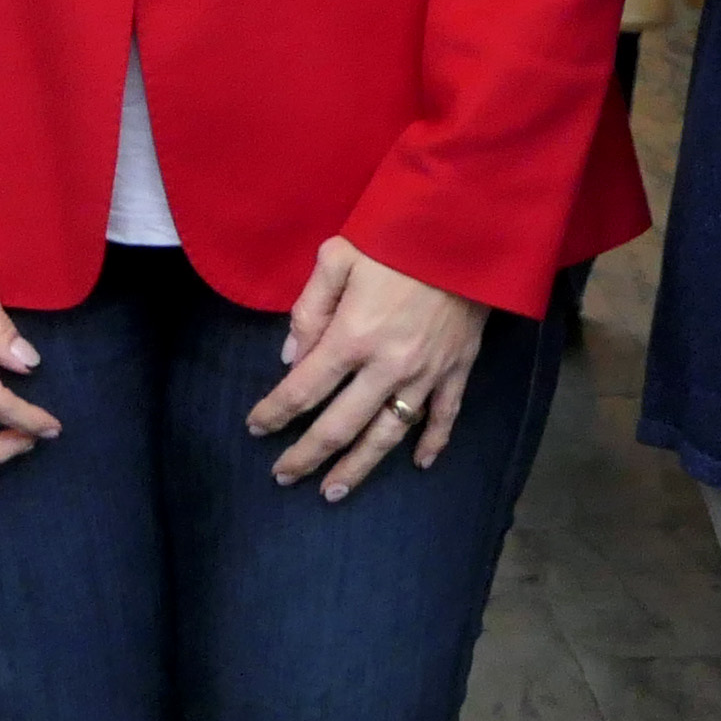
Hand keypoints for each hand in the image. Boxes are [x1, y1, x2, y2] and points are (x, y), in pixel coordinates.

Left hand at [247, 238, 488, 500]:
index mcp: (352, 336)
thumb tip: (290, 358)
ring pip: (387, 435)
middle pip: (339, 426)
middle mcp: (387, 367)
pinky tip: (420, 465)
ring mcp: (426, 374)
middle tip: (283, 477)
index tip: (256, 428)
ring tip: (334, 491)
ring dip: (359, 467)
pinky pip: (445, 418)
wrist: (464, 230)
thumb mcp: (337, 257)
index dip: (275, 413)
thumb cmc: (394, 238)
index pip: (303, 389)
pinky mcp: (458, 370)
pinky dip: (433, 444)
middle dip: (306, 455)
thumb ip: (309, 308)